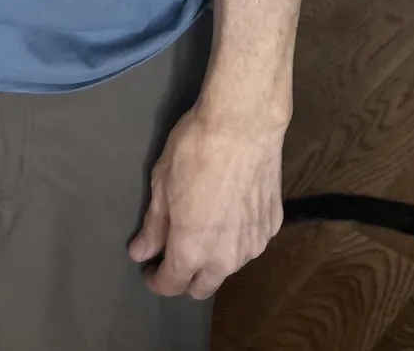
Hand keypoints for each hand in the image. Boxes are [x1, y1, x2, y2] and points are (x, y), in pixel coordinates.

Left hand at [127, 100, 285, 299]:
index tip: (149, 268)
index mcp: (192, 250)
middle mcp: (226, 258)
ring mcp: (254, 244)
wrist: (244, 125)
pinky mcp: (272, 227)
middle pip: (203, 287)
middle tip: (174, 251)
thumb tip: (141, 253)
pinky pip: (249, 243)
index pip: (171, 284)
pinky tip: (231, 208)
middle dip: (185, 277)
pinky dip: (236, 236)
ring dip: (213, 258)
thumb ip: (153, 226)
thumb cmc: (194, 150)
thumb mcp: (162, 184)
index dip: (156, 279)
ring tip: (205, 224)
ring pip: (228, 266)